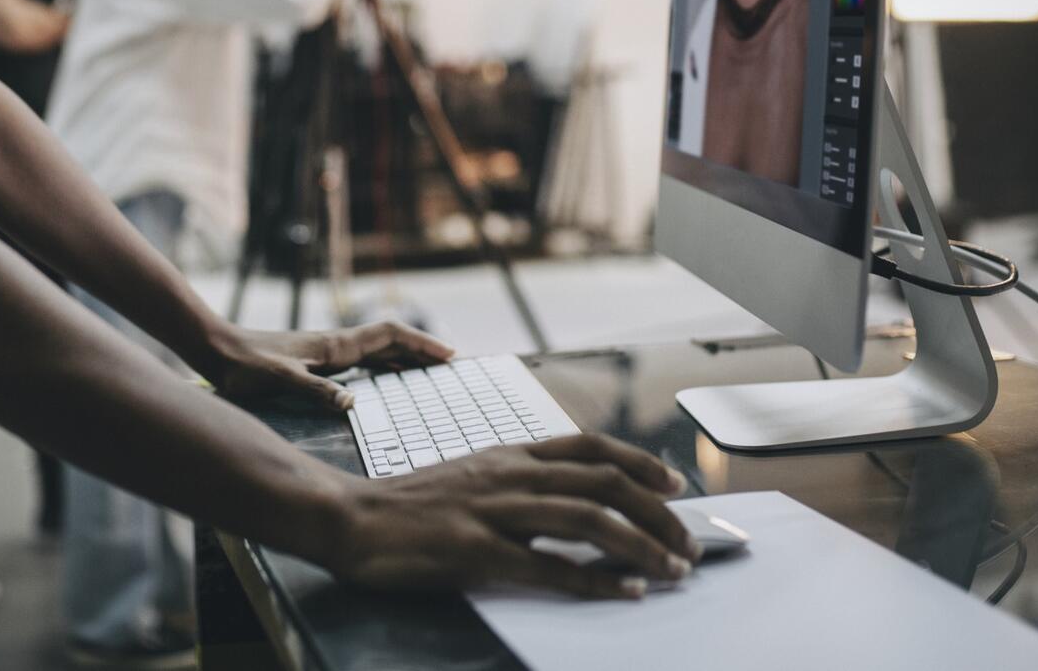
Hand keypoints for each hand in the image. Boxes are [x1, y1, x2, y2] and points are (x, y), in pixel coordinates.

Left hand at [206, 320, 453, 407]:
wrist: (217, 349)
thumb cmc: (245, 365)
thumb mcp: (279, 380)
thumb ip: (315, 390)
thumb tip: (352, 405)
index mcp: (335, 346)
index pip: (389, 336)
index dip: (421, 343)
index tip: (451, 354)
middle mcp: (336, 346)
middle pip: (391, 341)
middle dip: (422, 350)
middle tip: (453, 364)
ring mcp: (327, 352)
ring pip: (378, 350)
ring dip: (405, 357)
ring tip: (431, 370)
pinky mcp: (316, 361)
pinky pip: (362, 361)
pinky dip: (384, 366)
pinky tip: (387, 378)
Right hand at [329, 433, 696, 597]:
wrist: (350, 517)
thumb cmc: (410, 504)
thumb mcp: (471, 475)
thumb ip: (517, 484)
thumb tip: (570, 504)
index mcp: (508, 454)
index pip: (589, 446)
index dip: (639, 462)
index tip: (675, 484)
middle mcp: (509, 474)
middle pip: (603, 481)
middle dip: (657, 512)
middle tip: (687, 542)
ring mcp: (493, 510)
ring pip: (588, 518)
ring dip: (641, 545)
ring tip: (672, 570)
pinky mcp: (476, 550)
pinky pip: (549, 566)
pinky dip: (595, 580)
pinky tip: (624, 591)